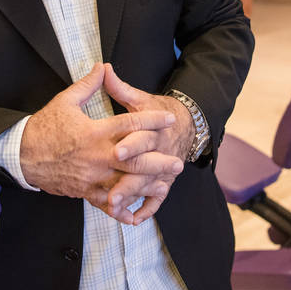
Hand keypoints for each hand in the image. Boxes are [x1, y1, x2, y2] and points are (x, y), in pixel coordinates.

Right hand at [19, 63, 181, 222]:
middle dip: (157, 162)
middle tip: (177, 162)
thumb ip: (88, 84)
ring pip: (124, 184)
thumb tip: (103, 66)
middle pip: (133, 160)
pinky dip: (121, 209)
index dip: (151, 120)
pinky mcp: (84, 191)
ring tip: (165, 186)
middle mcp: (96, 156)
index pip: (129, 125)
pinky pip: (106, 203)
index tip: (168, 119)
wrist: (22, 155)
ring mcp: (91, 177)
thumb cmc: (44, 127)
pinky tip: (136, 213)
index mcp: (94, 132)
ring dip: (146, 186)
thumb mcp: (65, 101)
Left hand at [102, 64, 194, 224]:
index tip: (116, 151)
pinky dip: (146, 210)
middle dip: (128, 181)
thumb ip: (120, 88)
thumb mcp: (141, 99)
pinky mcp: (165, 181)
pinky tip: (132, 220)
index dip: (131, 145)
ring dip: (132, 198)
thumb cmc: (158, 111)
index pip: (142, 137)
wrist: (187, 124)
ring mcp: (164, 169)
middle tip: (111, 193)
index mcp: (154, 129)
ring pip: (148, 186)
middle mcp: (161, 151)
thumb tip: (103, 69)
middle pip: (145, 168)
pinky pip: (157, 199)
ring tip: (113, 208)